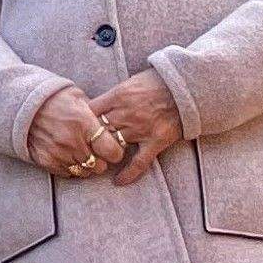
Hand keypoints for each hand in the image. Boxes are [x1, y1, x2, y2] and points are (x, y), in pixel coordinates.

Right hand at [25, 86, 116, 178]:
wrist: (25, 105)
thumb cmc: (56, 100)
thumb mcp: (80, 100)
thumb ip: (97, 116)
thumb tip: (113, 128)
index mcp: (84, 123)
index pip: (112, 151)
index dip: (116, 152)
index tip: (113, 149)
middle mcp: (72, 141)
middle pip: (99, 166)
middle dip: (101, 160)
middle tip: (96, 151)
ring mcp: (59, 153)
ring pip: (84, 172)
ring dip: (86, 165)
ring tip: (81, 152)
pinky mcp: (47, 161)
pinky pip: (67, 173)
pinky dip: (70, 166)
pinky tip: (68, 154)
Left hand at [86, 72, 182, 186]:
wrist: (185, 86)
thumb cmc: (157, 81)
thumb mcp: (130, 81)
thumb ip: (113, 95)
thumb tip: (95, 106)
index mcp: (118, 96)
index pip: (90, 111)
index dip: (81, 121)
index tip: (77, 127)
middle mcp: (126, 114)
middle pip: (98, 131)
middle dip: (89, 140)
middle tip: (82, 148)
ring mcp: (140, 129)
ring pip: (114, 146)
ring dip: (104, 154)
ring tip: (96, 162)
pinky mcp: (155, 141)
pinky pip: (139, 162)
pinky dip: (128, 174)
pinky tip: (118, 182)